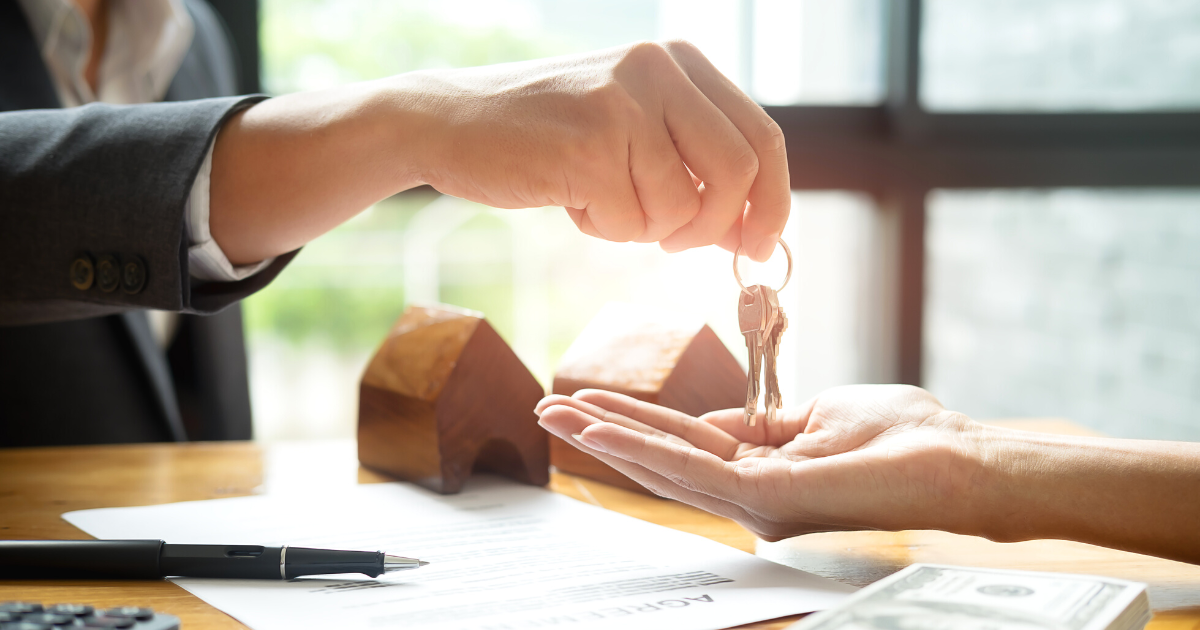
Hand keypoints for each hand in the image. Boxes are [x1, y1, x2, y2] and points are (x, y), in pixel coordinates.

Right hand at [212, 41, 787, 264]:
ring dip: (644, 228)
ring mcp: (624, 101)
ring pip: (683, 208)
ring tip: (599, 201)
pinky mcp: (590, 142)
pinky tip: (570, 198)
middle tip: (676, 244)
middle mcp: (659, 68)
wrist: (448, 123)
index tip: (760, 246)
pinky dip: (605, 229)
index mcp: (680, 60)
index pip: (762, 135)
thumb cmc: (547, 138)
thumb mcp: (634, 135)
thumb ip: (694, 168)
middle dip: (716, 226)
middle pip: (741, 170)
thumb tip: (757, 233)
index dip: (772, 200)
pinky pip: (631, 222)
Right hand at [535, 385, 988, 540]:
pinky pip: (693, 469)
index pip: (688, 443)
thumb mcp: (820, 413)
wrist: (954, 461)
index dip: (639, 421)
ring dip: (610, 438)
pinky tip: (605, 431)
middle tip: (548, 410)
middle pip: (665, 457)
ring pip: (668, 466)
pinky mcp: (767, 497)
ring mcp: (757, 499)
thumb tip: (729, 418)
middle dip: (605, 431)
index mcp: (764, 467)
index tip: (596, 401)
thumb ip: (768, 420)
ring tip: (558, 416)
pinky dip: (643, 448)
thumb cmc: (905, 437)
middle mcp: (752, 491)